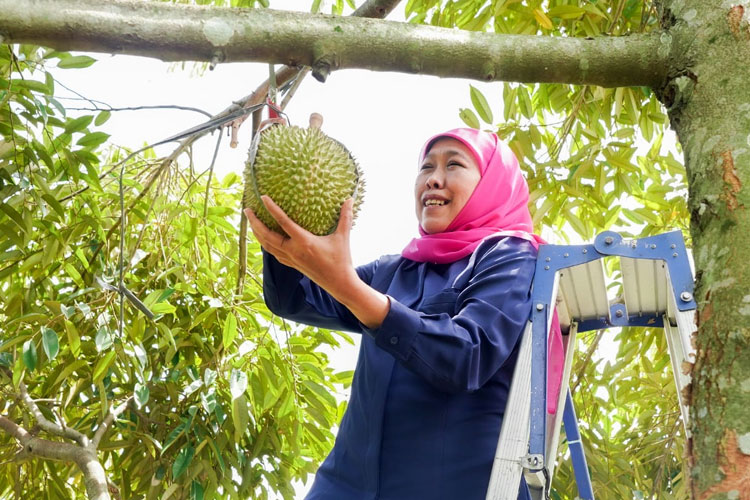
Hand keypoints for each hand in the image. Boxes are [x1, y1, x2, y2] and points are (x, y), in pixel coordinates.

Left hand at [245, 196, 389, 327]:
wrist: (339, 284)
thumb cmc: (341, 260)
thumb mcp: (343, 237)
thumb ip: (345, 217)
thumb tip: (350, 199)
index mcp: (304, 242)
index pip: (283, 222)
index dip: (272, 209)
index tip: (263, 198)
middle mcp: (293, 251)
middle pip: (267, 235)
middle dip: (254, 222)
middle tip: (247, 209)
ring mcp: (291, 259)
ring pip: (267, 245)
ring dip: (257, 233)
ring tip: (251, 222)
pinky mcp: (292, 265)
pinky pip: (273, 253)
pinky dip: (265, 244)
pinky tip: (264, 239)